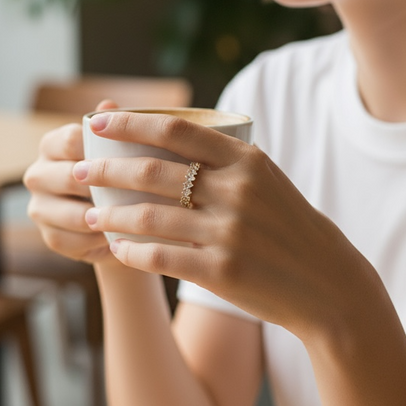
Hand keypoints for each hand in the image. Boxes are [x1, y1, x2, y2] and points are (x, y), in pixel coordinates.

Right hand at [23, 101, 118, 265]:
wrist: (115, 218)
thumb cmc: (119, 174)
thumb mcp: (120, 149)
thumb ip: (114, 127)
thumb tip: (108, 104)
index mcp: (52, 145)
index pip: (69, 139)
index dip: (98, 148)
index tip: (129, 156)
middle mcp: (37, 174)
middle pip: (66, 176)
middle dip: (100, 185)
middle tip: (134, 190)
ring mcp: (38, 207)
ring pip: (68, 213)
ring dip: (100, 216)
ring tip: (129, 217)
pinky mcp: (48, 236)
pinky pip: (71, 240)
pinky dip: (96, 241)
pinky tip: (118, 237)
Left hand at [74, 111, 379, 335]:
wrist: (326, 283)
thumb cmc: (288, 227)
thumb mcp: (265, 180)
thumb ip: (224, 160)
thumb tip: (165, 139)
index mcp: (246, 160)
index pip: (175, 130)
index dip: (129, 124)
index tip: (96, 122)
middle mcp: (236, 190)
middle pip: (153, 170)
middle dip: (106, 168)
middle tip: (79, 170)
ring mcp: (228, 231)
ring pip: (148, 215)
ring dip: (111, 213)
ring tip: (91, 213)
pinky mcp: (221, 270)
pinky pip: (159, 256)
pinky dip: (131, 251)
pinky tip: (115, 248)